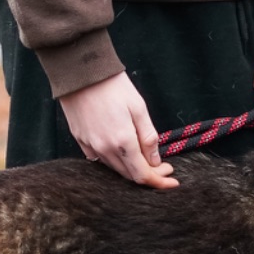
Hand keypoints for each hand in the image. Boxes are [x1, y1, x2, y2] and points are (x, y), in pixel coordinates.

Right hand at [59, 71, 177, 188]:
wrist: (80, 72)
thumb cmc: (112, 86)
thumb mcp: (139, 108)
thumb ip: (148, 138)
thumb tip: (155, 161)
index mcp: (123, 142)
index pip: (143, 175)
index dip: (159, 181)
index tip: (172, 179)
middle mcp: (105, 149)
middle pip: (129, 176)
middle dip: (149, 175)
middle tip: (162, 166)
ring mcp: (90, 146)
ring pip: (115, 169)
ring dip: (132, 169)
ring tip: (145, 158)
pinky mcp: (80, 141)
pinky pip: (99, 160)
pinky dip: (114, 161)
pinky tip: (122, 152)